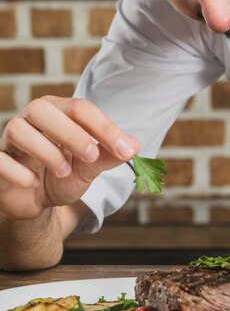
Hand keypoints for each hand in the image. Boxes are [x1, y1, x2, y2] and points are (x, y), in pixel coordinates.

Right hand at [0, 96, 138, 219]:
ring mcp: (10, 138)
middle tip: (91, 155)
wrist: (37, 202)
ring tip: (64, 172)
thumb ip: (108, 155)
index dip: (104, 128)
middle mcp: (31, 118)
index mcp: (58, 111)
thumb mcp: (89, 167)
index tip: (126, 150)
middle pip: (43, 109)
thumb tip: (136, 145)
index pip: (80, 108)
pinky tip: (34, 182)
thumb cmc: (63, 174)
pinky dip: (18, 171)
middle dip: (71, 132)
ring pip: (18, 129)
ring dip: (46, 151)